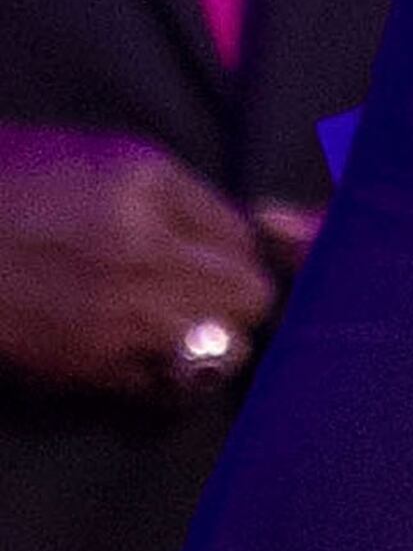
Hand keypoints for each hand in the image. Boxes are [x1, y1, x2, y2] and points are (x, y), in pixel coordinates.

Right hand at [0, 126, 277, 396]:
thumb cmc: (0, 189)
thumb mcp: (92, 159)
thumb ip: (169, 194)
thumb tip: (232, 229)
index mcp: (144, 185)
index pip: (244, 233)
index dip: (242, 249)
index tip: (223, 258)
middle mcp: (142, 250)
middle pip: (251, 293)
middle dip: (239, 297)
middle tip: (211, 297)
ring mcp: (115, 316)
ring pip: (225, 348)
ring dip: (215, 343)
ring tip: (184, 333)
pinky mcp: (84, 369)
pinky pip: (166, 390)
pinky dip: (170, 383)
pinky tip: (151, 364)